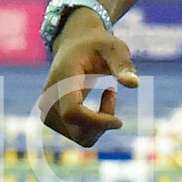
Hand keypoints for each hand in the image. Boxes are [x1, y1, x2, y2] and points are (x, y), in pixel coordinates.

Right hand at [40, 15, 137, 147]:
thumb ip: (123, 64)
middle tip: (112, 92)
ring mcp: (48, 111)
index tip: (119, 121)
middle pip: (79, 131)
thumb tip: (134, 84)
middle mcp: (49, 98)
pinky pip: (80, 136)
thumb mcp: (114, 48)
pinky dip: (95, 127)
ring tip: (107, 94)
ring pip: (81, 138)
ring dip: (101, 124)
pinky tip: (98, 105)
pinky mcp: (52, 119)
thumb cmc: (97, 44)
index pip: (72, 113)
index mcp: (62, 80)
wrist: (74, 43)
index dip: (97, 122)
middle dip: (103, 122)